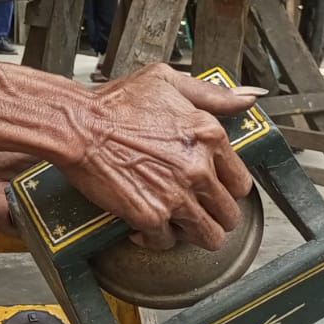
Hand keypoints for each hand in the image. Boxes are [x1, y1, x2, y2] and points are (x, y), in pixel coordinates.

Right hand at [64, 63, 259, 252]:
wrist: (77, 125)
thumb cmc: (115, 103)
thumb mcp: (166, 80)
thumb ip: (211, 94)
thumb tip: (246, 99)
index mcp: (208, 136)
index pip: (241, 182)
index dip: (227, 190)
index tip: (214, 190)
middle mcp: (198, 168)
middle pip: (229, 215)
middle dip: (213, 215)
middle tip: (194, 209)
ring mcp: (176, 195)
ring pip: (209, 237)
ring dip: (191, 233)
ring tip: (175, 223)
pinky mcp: (150, 215)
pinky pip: (166, 242)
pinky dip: (154, 238)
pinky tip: (143, 224)